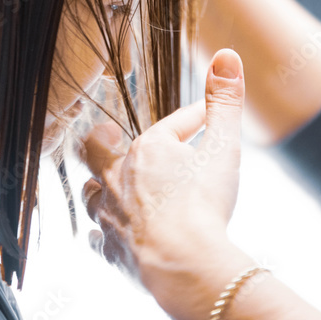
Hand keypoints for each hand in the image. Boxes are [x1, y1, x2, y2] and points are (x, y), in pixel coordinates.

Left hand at [80, 49, 244, 304]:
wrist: (184, 263)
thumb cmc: (203, 205)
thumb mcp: (222, 146)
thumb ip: (225, 101)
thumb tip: (228, 55)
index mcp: (146, 149)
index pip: (172, 126)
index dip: (194, 119)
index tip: (209, 118)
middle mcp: (118, 179)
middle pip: (97, 151)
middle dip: (102, 141)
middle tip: (107, 134)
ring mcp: (110, 216)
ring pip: (92, 194)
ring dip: (100, 188)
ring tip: (106, 186)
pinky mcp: (112, 250)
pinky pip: (98, 238)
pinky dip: (103, 234)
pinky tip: (107, 235)